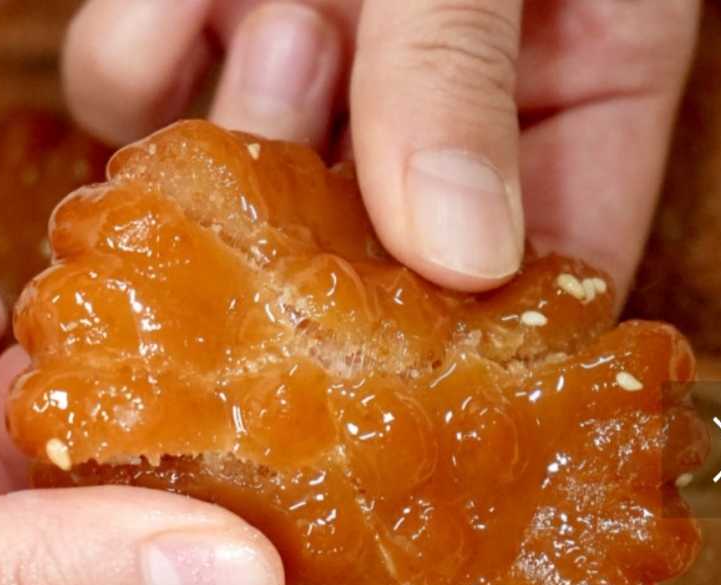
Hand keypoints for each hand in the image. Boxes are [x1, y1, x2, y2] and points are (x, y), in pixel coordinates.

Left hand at [63, 0, 699, 295]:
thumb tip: (462, 254)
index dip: (493, 356)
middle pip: (383, 253)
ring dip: (247, 117)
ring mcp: (322, 68)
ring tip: (290, 10)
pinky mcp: (210, 20)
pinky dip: (149, 45)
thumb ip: (461, 73)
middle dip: (330, 232)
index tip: (431, 409)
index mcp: (571, 88)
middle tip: (325, 165)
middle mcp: (442, 103)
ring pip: (257, 185)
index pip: (554, 276)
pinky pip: (155, 90)